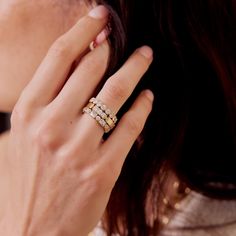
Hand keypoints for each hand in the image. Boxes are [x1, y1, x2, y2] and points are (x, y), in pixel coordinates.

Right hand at [1, 5, 153, 235]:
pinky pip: (130, 128)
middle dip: (112, 47)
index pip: (59, 57)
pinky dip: (142, 108)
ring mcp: (79, 149)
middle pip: (91, 69)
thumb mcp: (21, 137)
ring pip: (115, 94)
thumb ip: (42, 106)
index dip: (82, 31)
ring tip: (145, 56)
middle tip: (125, 38)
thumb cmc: (25, 183)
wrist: (31, 231)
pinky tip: (147, 97)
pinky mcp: (103, 170)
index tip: (98, 18)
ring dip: (135, 69)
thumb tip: (68, 77)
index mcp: (28, 113)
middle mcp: (52, 126)